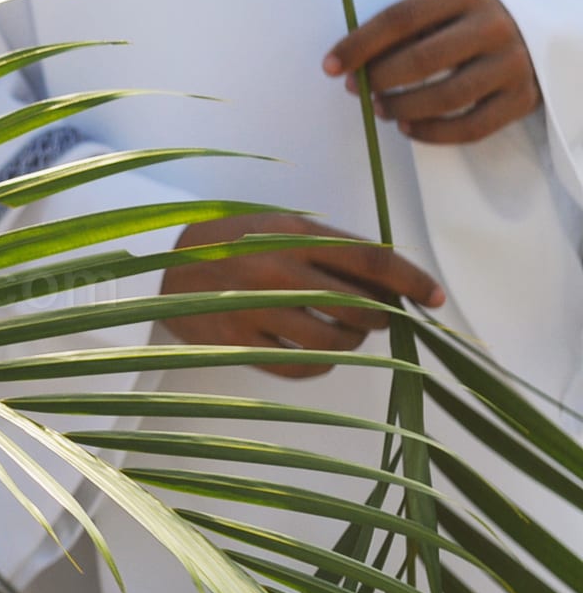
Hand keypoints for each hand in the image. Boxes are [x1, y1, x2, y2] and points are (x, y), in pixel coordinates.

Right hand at [159, 214, 444, 377]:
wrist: (157, 265)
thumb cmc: (228, 242)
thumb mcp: (275, 226)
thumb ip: (325, 247)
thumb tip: (387, 282)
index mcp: (293, 234)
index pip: (371, 260)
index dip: (412, 280)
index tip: (436, 298)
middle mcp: (278, 270)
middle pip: (361, 306)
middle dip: (380, 317)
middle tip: (376, 318)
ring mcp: (257, 308)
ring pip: (335, 341)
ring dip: (351, 342)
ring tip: (341, 333)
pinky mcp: (239, 341)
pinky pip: (299, 365)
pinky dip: (318, 364)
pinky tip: (313, 351)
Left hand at [323, 0, 540, 144]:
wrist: (539, 25)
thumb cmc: (468, 19)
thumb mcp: (440, 8)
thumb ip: (400, 30)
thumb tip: (346, 65)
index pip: (401, 18)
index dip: (359, 44)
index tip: (329, 66)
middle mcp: (494, 26)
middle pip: (422, 60)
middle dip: (378, 79)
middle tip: (355, 89)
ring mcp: (513, 64)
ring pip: (446, 97)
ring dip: (401, 108)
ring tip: (380, 108)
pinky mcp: (523, 98)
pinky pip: (471, 127)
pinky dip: (432, 133)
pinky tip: (407, 127)